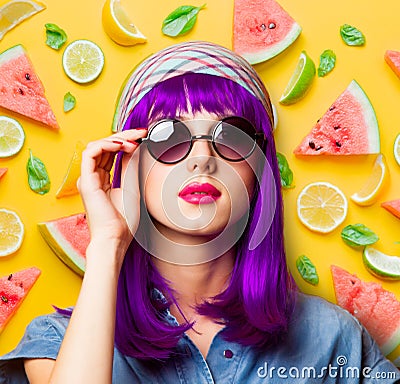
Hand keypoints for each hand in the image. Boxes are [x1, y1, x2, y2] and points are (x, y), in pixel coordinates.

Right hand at [78, 129, 147, 263]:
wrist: (116, 238)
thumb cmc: (123, 220)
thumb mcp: (132, 187)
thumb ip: (130, 167)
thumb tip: (135, 149)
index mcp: (102, 180)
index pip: (111, 152)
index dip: (126, 141)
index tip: (143, 136)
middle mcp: (93, 177)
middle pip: (104, 147)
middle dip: (123, 136)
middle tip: (140, 133)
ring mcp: (88, 178)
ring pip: (96, 146)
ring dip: (116, 139)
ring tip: (133, 142)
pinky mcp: (86, 180)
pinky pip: (91, 153)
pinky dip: (106, 145)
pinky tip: (121, 145)